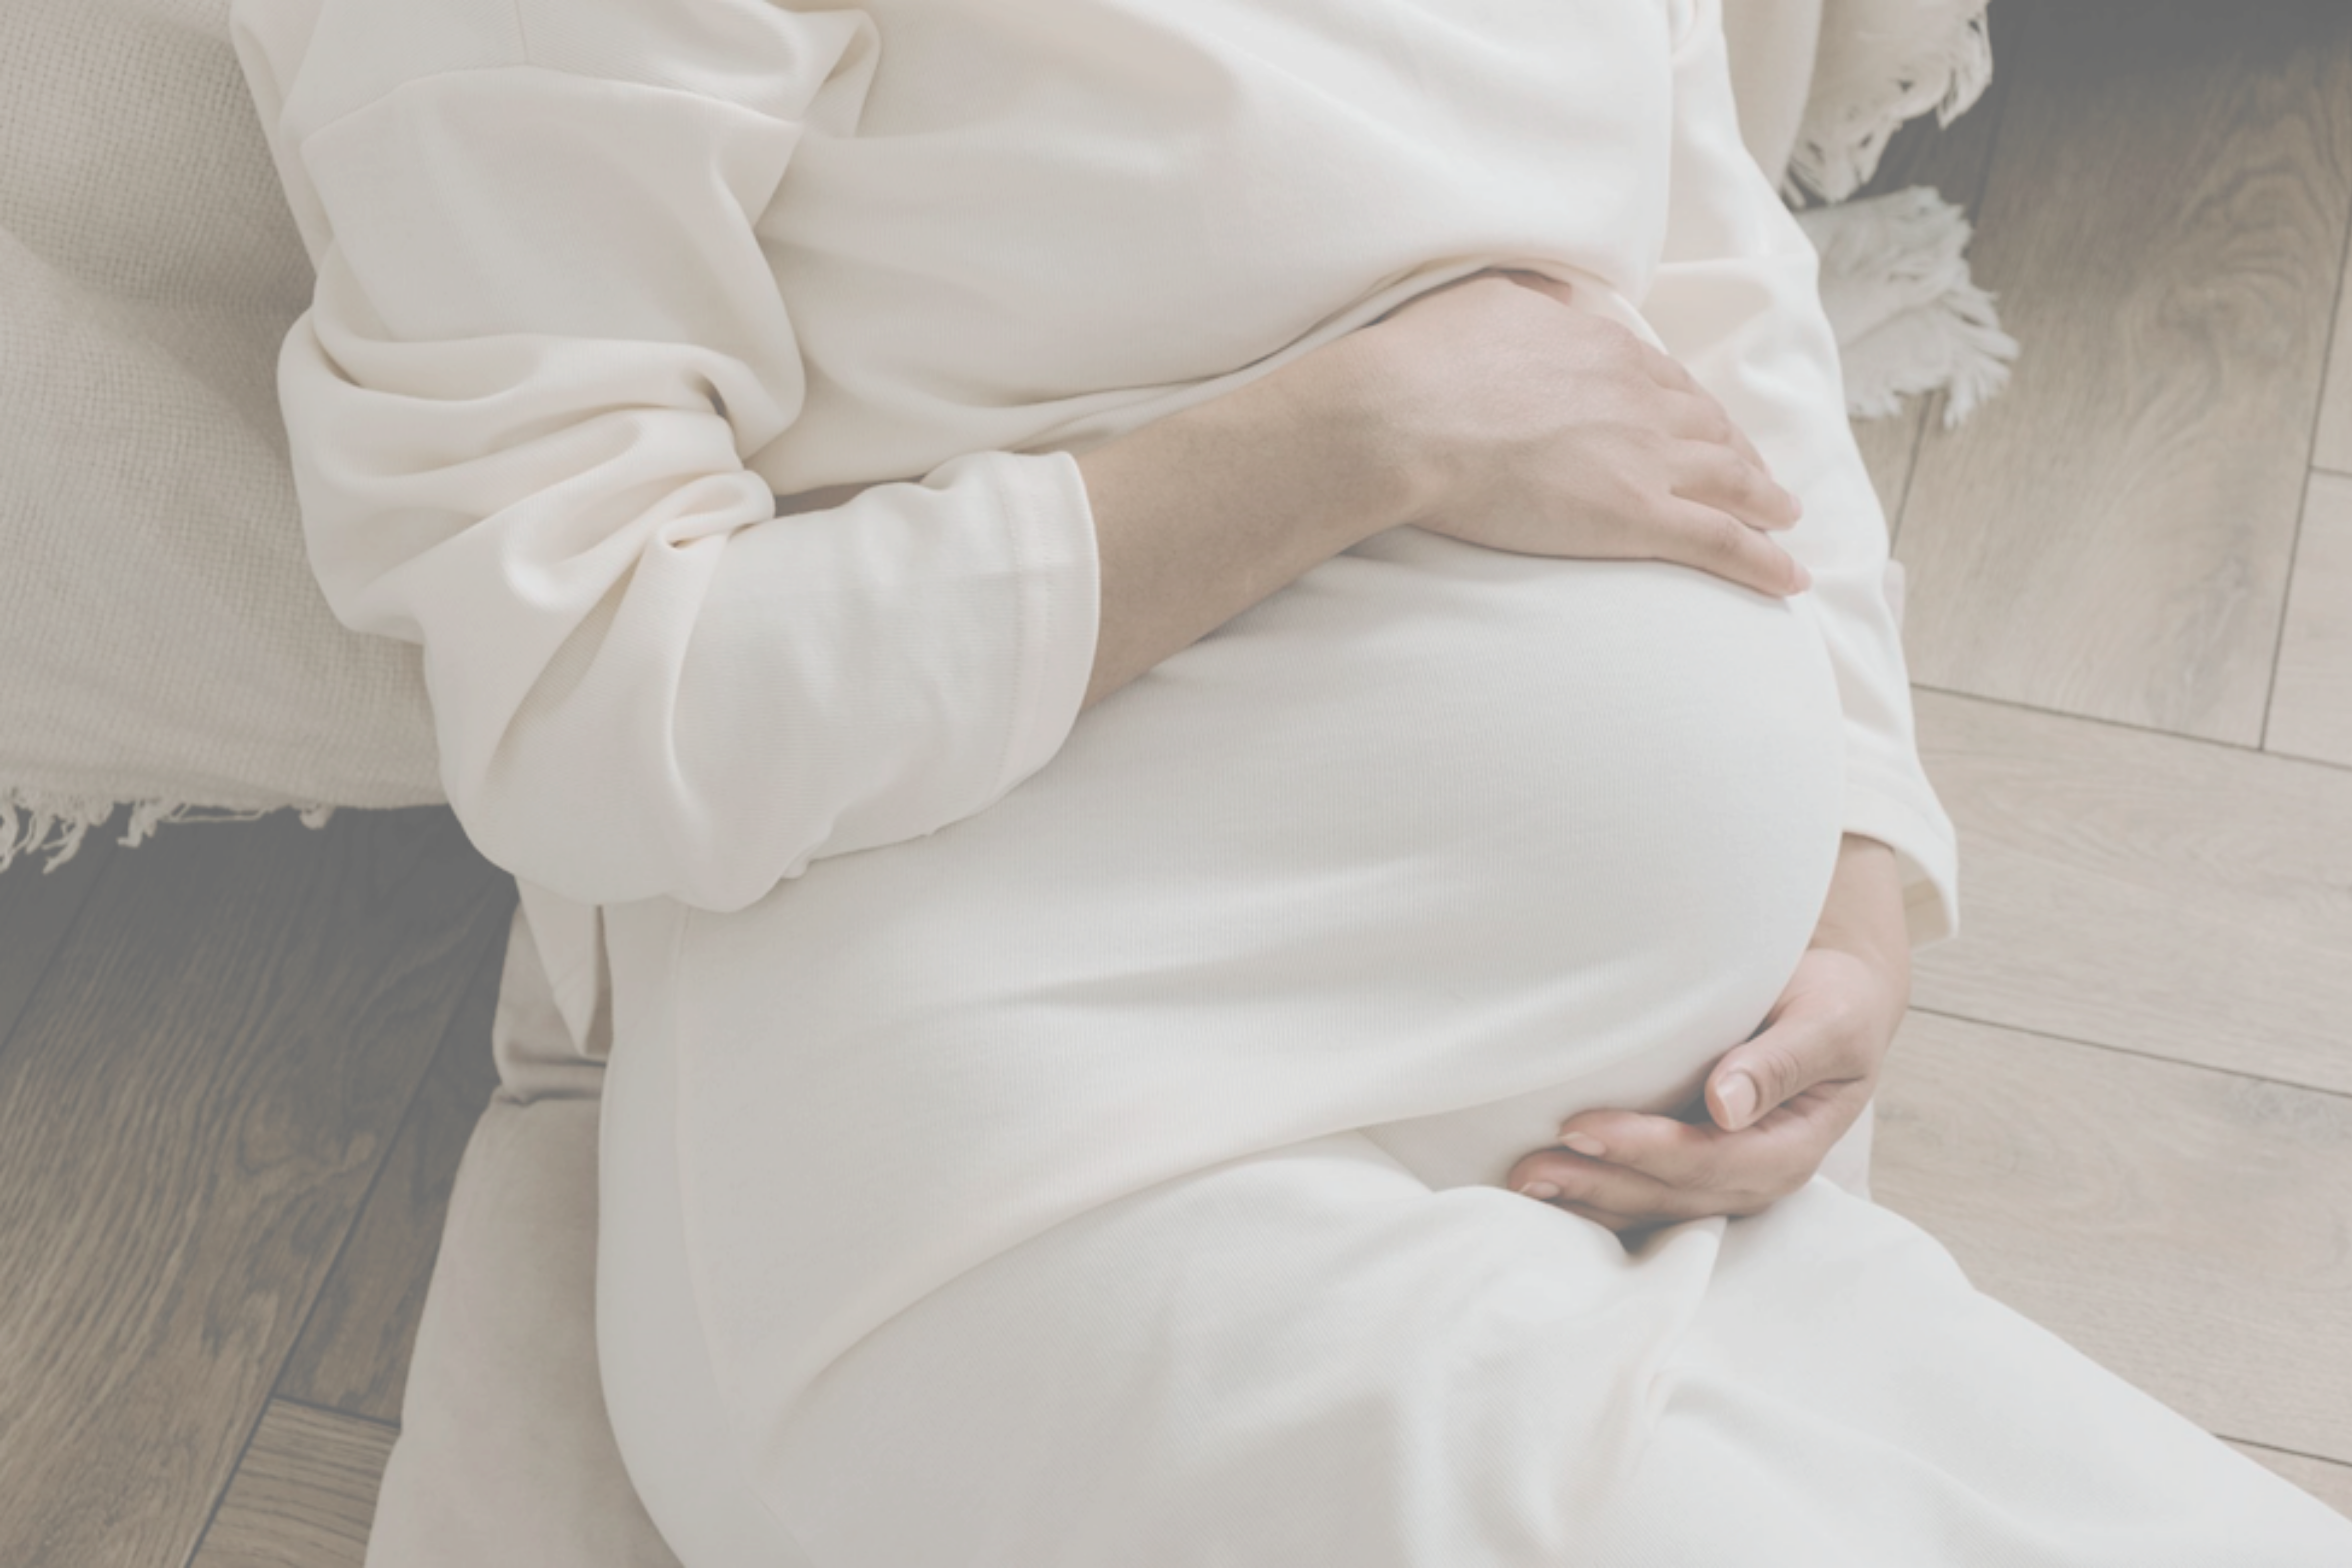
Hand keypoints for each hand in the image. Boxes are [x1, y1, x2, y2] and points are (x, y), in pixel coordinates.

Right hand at [1354, 267, 1809, 598]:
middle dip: (1742, 454)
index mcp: (1604, 349)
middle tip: (1760, 477)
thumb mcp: (1485, 299)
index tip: (1706, 425)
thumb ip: (1531, 300)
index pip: (1666, 381)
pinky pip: (1720, 541)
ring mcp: (1645, 458)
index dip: (1693, 407)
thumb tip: (1553, 293)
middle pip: (1710, 428)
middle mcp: (1639, 398)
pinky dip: (1763, 560)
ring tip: (1786, 519)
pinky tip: (1790, 576)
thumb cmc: (1426, 361)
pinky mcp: (1637, 516)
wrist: (1404, 416)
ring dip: (1767, 501)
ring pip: (1730, 480)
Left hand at [1504, 835, 1911, 1236]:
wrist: (1835, 1002)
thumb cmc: (1832, 1003)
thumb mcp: (1827, 1020)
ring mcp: (1725, 1178)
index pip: (1713, 1160)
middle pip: (1673, 1194)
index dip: (1647, 1150)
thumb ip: (1781, 1061)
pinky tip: (1550, 1191)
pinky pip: (1645, 1193)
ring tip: (1523, 1185)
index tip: (1582, 1127)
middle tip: (1531, 1170)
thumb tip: (1727, 1104)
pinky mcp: (1696, 1167)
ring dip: (1588, 1201)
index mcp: (1794, 1145)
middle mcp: (1757, 1174)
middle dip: (1600, 1185)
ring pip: (1653, 1205)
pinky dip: (1597, 1194)